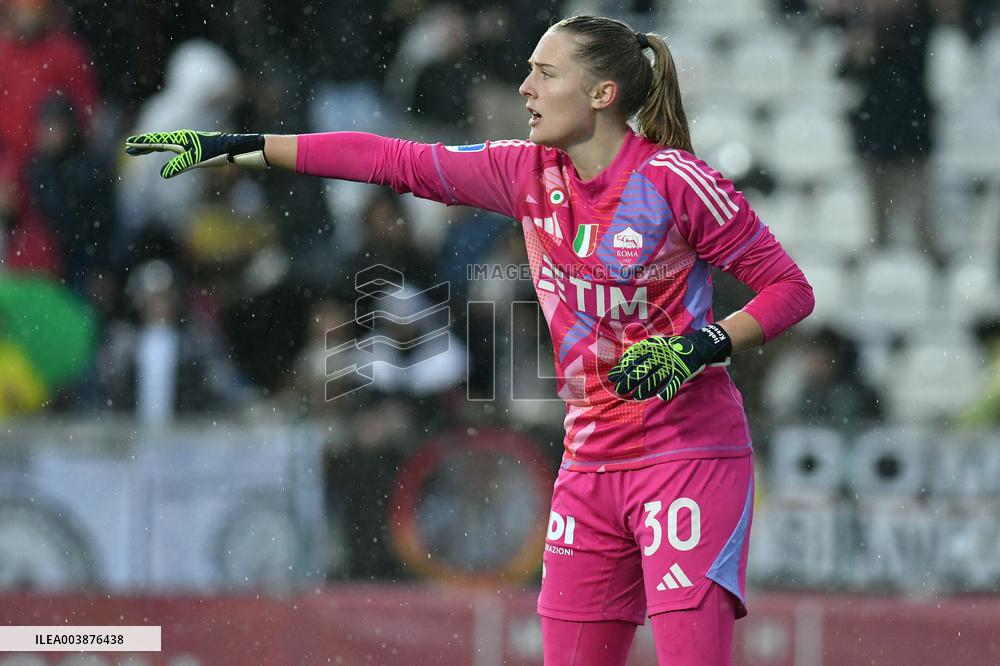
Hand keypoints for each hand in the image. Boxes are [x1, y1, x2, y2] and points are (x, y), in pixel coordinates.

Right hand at [124, 129, 266, 178]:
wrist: (232, 148)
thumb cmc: (216, 153)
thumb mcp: (196, 160)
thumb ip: (179, 166)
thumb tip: (163, 175)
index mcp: (179, 140)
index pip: (156, 142)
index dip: (142, 144)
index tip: (129, 145)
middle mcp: (181, 139)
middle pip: (157, 141)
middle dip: (143, 145)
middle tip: (128, 148)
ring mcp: (187, 142)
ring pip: (164, 143)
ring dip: (152, 146)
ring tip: (140, 150)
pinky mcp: (193, 146)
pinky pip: (173, 146)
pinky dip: (163, 147)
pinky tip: (163, 150)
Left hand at [607, 324, 731, 401]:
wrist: (697, 345)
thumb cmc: (672, 347)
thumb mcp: (655, 344)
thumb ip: (641, 351)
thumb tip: (623, 360)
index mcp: (652, 348)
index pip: (634, 358)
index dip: (623, 368)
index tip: (612, 376)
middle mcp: (660, 356)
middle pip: (642, 369)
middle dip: (629, 379)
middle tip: (618, 389)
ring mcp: (670, 364)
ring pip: (655, 377)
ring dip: (645, 387)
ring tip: (635, 396)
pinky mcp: (681, 372)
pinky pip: (674, 382)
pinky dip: (668, 390)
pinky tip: (660, 397)